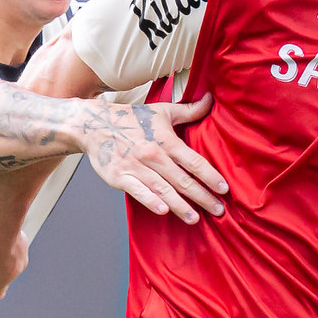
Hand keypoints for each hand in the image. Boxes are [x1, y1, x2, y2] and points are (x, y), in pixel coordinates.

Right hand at [78, 94, 225, 222]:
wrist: (94, 124)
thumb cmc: (132, 118)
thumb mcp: (162, 111)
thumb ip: (189, 111)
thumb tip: (210, 99)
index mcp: (166, 140)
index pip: (193, 161)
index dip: (210, 176)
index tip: (224, 189)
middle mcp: (153, 155)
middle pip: (182, 180)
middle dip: (202, 197)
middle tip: (218, 211)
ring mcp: (136, 167)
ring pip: (163, 189)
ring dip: (180, 206)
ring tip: (195, 219)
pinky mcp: (120, 177)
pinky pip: (138, 191)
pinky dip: (151, 201)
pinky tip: (164, 211)